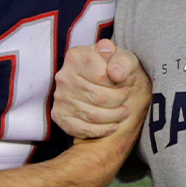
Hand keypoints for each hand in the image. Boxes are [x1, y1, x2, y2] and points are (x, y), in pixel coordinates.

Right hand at [59, 56, 150, 186]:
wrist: (102, 80)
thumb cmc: (113, 67)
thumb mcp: (123, 57)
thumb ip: (122, 61)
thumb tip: (116, 74)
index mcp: (77, 56)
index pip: (100, 76)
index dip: (118, 85)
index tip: (126, 85)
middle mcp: (64, 76)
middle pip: (98, 97)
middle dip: (118, 101)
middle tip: (126, 99)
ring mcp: (60, 97)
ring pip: (92, 115)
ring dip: (113, 117)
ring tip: (124, 112)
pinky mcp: (59, 115)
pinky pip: (82, 129)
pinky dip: (101, 130)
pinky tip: (113, 125)